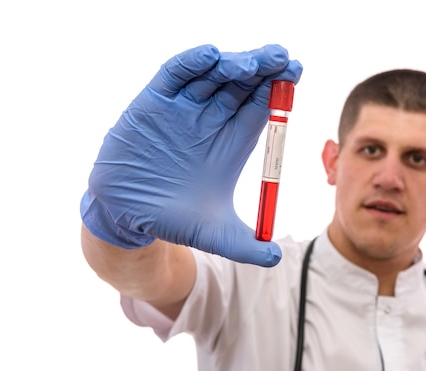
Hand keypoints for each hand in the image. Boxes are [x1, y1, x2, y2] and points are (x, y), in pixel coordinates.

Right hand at [81, 44, 302, 265]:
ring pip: (213, 75)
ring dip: (233, 64)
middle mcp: (211, 120)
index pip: (261, 107)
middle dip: (263, 69)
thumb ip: (246, 246)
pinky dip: (191, 63)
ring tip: (252, 63)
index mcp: (232, 142)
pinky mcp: (153, 103)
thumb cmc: (174, 220)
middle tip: (282, 57)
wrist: (129, 217)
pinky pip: (174, 76)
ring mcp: (183, 109)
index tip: (297, 73)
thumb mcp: (215, 234)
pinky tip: (210, 56)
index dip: (279, 90)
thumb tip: (276, 260)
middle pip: (242, 84)